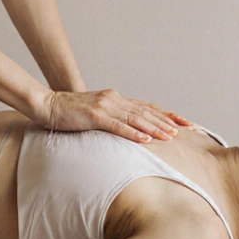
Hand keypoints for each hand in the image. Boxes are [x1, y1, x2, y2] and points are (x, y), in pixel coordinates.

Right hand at [36, 89, 193, 143]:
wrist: (48, 105)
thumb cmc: (71, 112)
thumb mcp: (96, 113)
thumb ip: (113, 116)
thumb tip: (131, 128)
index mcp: (116, 99)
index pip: (148, 107)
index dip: (168, 114)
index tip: (186, 123)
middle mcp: (114, 99)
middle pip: (147, 111)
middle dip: (169, 121)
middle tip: (189, 129)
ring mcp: (105, 107)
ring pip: (136, 118)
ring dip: (155, 128)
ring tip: (171, 136)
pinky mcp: (94, 116)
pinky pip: (118, 126)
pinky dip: (133, 133)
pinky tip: (146, 140)